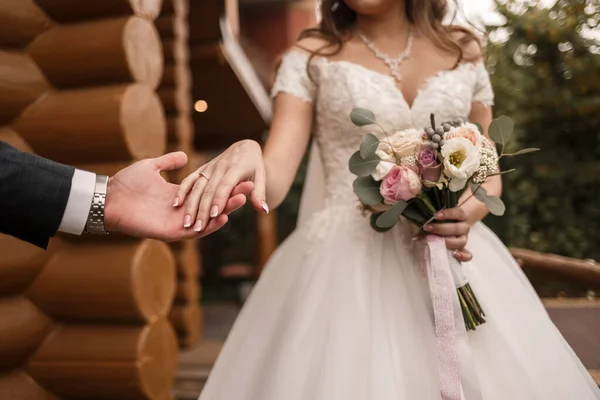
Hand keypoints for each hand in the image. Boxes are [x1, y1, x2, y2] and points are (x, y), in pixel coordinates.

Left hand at [103, 152, 252, 240]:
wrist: (110, 198)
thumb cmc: (126, 183)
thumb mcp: (151, 167)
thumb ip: (168, 162)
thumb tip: (183, 156)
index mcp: (179, 196)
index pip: (207, 192)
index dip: (223, 186)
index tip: (240, 175)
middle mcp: (182, 210)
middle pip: (212, 204)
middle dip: (231, 197)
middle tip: (250, 188)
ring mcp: (178, 222)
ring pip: (208, 219)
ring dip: (225, 210)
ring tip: (242, 200)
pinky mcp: (171, 232)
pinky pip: (195, 232)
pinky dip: (210, 226)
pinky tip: (223, 216)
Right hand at [174, 140, 267, 231]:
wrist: (245, 149)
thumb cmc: (255, 167)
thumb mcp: (262, 178)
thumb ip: (260, 194)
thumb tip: (264, 210)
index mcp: (236, 168)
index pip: (226, 186)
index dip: (220, 200)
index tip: (214, 215)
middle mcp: (220, 167)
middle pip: (209, 190)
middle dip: (202, 210)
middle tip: (197, 228)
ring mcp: (209, 167)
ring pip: (197, 187)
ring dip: (190, 205)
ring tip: (186, 222)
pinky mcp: (202, 169)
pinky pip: (190, 179)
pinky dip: (183, 190)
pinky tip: (177, 204)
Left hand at [423, 207, 472, 262]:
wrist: (452, 228)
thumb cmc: (442, 221)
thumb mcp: (438, 219)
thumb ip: (429, 223)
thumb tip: (415, 236)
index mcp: (460, 216)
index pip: (458, 213)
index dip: (448, 214)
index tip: (435, 215)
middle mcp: (464, 227)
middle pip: (457, 228)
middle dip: (441, 229)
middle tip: (427, 228)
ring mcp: (464, 239)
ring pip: (461, 241)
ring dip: (447, 242)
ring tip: (434, 242)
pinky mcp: (463, 250)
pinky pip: (468, 255)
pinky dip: (463, 256)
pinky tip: (454, 255)